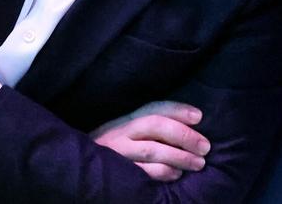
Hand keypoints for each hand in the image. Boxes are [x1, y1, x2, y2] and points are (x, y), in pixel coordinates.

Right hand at [91, 101, 210, 181]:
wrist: (76, 170)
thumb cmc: (114, 151)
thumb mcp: (129, 134)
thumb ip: (153, 128)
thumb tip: (191, 125)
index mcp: (126, 119)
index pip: (154, 108)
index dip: (178, 109)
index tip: (199, 116)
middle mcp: (119, 132)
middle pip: (155, 125)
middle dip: (184, 135)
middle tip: (205, 147)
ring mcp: (116, 152)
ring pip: (151, 150)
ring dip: (179, 156)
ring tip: (198, 163)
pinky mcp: (116, 172)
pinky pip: (142, 172)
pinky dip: (163, 173)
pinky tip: (176, 175)